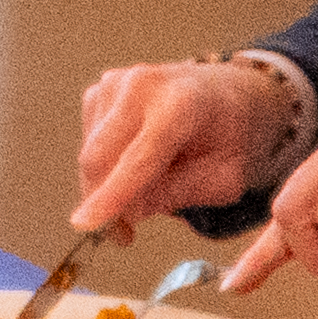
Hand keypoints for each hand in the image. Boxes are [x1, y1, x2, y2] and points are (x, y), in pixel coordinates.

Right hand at [69, 61, 285, 238]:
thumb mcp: (225, 178)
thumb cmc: (231, 138)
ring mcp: (115, 82)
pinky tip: (136, 162)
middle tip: (124, 236)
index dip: (113, 195)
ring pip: (90, 154)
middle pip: (100, 157)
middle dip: (104, 202)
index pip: (139, 158)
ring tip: (149, 188)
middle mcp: (141, 85)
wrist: (228, 93)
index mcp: (182, 103)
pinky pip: (89, 142)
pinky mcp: (99, 89)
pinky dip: (106, 166)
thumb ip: (178, 194)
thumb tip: (127, 213)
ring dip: (106, 185)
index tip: (86, 225)